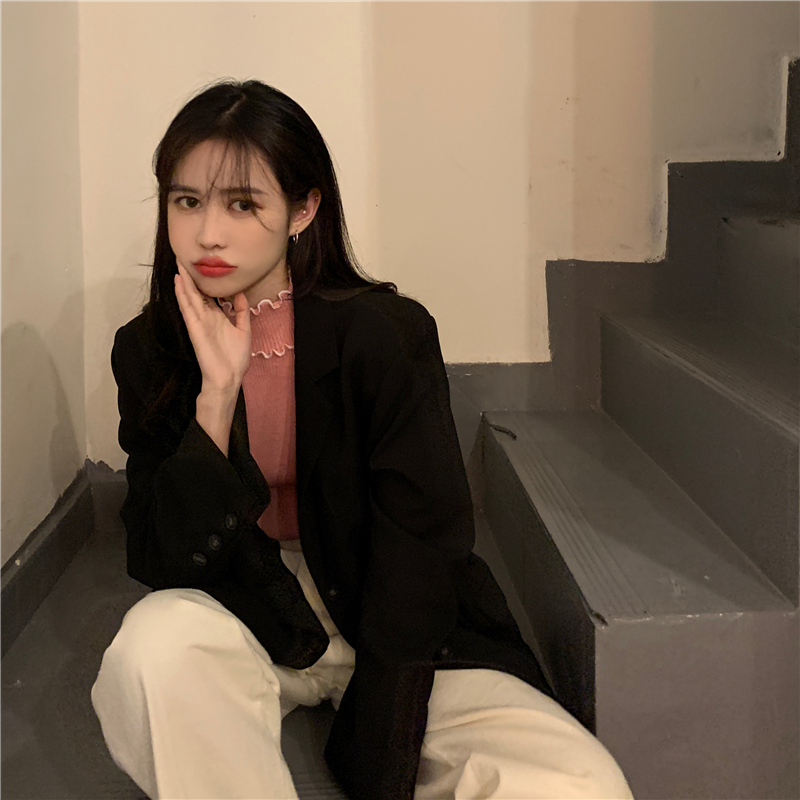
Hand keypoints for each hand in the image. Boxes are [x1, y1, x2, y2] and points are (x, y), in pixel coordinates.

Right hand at [174, 260, 251, 391]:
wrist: (229, 378)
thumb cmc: (235, 359)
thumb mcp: (244, 330)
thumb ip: (241, 311)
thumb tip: (240, 293)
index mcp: (217, 317)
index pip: (208, 295)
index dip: (204, 281)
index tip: (202, 265)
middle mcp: (206, 317)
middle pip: (196, 292)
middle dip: (191, 276)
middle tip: (184, 257)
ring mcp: (199, 322)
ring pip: (189, 297)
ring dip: (184, 281)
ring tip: (178, 263)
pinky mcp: (195, 329)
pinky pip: (187, 309)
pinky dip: (182, 295)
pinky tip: (178, 282)